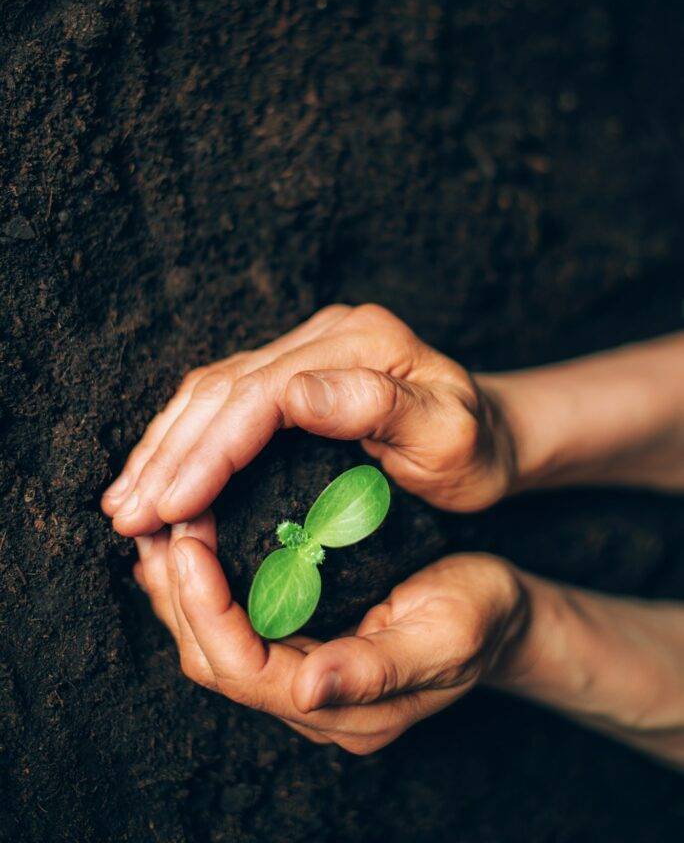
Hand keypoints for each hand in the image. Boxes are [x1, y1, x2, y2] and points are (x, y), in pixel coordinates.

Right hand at [102, 303, 517, 535]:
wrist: (490, 435)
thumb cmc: (476, 449)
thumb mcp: (449, 436)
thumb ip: (376, 408)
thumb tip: (293, 393)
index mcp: (362, 342)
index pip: (264, 393)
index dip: (212, 449)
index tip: (173, 505)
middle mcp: (325, 334)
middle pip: (225, 389)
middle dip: (171, 454)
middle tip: (127, 517)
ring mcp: (305, 347)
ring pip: (212, 390)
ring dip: (163, 446)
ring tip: (124, 502)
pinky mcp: (293, 368)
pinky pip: (223, 399)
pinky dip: (183, 438)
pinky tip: (156, 472)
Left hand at [134, 515, 526, 753]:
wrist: (499, 613)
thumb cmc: (480, 615)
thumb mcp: (446, 635)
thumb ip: (377, 669)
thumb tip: (305, 692)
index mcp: (341, 708)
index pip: (244, 670)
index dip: (205, 609)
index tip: (188, 541)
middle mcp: (308, 699)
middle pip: (212, 658)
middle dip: (177, 591)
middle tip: (163, 519)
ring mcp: (299, 672)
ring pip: (210, 641)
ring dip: (177, 585)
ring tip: (162, 525)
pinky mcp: (296, 641)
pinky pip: (230, 619)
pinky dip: (200, 581)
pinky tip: (189, 540)